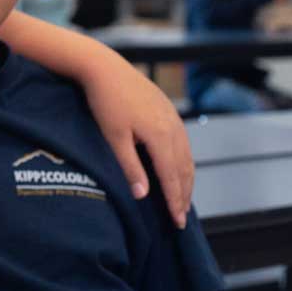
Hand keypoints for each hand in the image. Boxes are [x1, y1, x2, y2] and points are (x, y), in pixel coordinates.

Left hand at [83, 64, 192, 227]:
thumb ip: (130, 167)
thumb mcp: (113, 138)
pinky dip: (183, 163)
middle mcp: (173, 128)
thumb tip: (143, 196)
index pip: (172, 178)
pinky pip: (182, 144)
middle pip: (184, 169)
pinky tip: (177, 170)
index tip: (177, 222)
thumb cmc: (105, 102)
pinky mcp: (168, 111)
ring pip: (186, 157)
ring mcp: (173, 119)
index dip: (175, 202)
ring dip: (186, 181)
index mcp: (160, 136)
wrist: (105, 68)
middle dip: (184, 195)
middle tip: (181, 218)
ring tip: (182, 200)